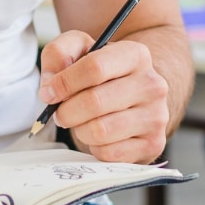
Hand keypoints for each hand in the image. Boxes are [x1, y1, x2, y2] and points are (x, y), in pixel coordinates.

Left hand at [37, 34, 169, 163]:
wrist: (133, 99)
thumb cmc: (103, 75)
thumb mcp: (80, 51)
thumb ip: (59, 53)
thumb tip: (50, 84)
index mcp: (135, 55)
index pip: (94, 68)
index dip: (64, 82)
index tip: (49, 92)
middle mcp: (152, 84)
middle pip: (94, 102)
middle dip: (67, 111)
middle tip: (61, 112)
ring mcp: (156, 116)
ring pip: (100, 131)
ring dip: (80, 129)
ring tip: (81, 122)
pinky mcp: (153, 144)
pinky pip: (109, 153)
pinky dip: (94, 146)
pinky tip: (98, 135)